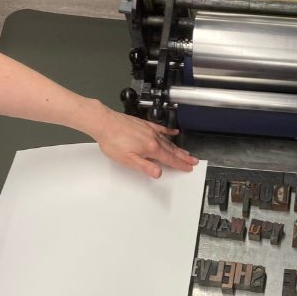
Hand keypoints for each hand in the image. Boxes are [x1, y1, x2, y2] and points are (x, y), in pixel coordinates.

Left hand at [81, 101, 197, 178]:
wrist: (103, 122)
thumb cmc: (112, 141)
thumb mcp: (127, 159)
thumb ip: (145, 166)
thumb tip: (158, 173)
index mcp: (150, 148)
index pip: (169, 159)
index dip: (180, 164)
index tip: (188, 167)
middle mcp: (152, 138)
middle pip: (171, 150)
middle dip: (183, 156)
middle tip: (193, 160)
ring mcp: (149, 130)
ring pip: (167, 141)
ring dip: (177, 147)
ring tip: (186, 152)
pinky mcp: (143, 124)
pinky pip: (160, 129)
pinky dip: (168, 131)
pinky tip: (173, 132)